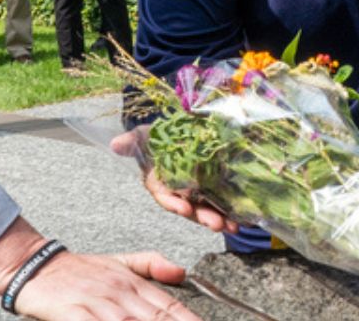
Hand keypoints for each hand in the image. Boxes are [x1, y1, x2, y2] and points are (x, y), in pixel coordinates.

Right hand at [0, 218, 198, 320]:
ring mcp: (97, 304)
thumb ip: (151, 265)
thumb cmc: (78, 270)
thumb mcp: (118, 262)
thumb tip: (182, 272)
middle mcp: (119, 293)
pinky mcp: (73, 314)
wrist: (35, 266)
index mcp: (132, 282)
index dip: (188, 320)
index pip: (169, 306)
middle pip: (155, 319)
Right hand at [112, 129, 238, 233]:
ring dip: (219, 218)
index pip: (165, 197)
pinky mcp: (212, 188)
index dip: (174, 204)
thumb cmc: (157, 138)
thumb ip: (131, 142)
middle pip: (190, 208)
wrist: (178, 131)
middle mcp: (178, 193)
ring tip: (233, 226)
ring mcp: (197, 193)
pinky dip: (231, 210)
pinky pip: (221, 201)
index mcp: (160, 185)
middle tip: (216, 224)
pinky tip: (244, 218)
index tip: (184, 209)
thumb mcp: (143, 136)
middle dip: (203, 217)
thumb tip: (114, 144)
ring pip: (207, 209)